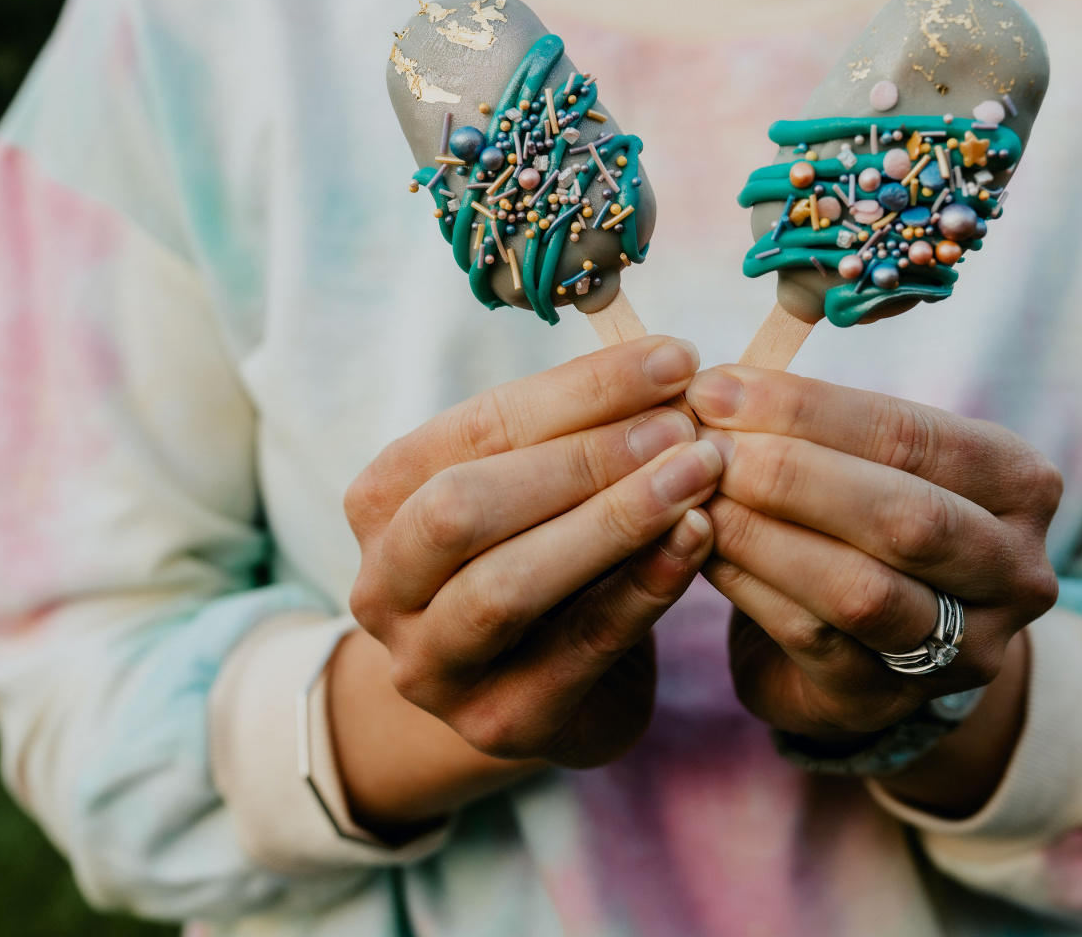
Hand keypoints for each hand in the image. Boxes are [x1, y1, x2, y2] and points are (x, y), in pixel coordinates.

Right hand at [342, 336, 721, 795]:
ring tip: (698, 472)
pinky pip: (577, 649)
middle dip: (582, 456)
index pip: (472, 428)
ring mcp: (434, 667)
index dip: (577, 390)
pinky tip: (698, 540)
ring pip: (505, 586)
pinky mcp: (501, 723)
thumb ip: (578, 440)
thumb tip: (668, 369)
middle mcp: (385, 588)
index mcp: (382, 504)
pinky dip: (642, 588)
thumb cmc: (545, 563)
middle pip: (461, 507)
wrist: (537, 694)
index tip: (672, 358)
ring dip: (611, 519)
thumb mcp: (538, 493)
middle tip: (682, 424)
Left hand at [686, 366, 1060, 763]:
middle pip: (904, 518)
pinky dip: (749, 587)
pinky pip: (813, 639)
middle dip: (792, 476)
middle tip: (706, 448)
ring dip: (764, 536)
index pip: (914, 435)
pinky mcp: (889, 699)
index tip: (719, 388)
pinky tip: (701, 548)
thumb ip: (817, 425)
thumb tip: (716, 388)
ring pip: (861, 590)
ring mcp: (963, 648)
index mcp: (1020, 483)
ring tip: (697, 497)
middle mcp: (1014, 570)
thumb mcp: (872, 461)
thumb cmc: (865, 519)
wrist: (875, 641)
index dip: (809, 410)